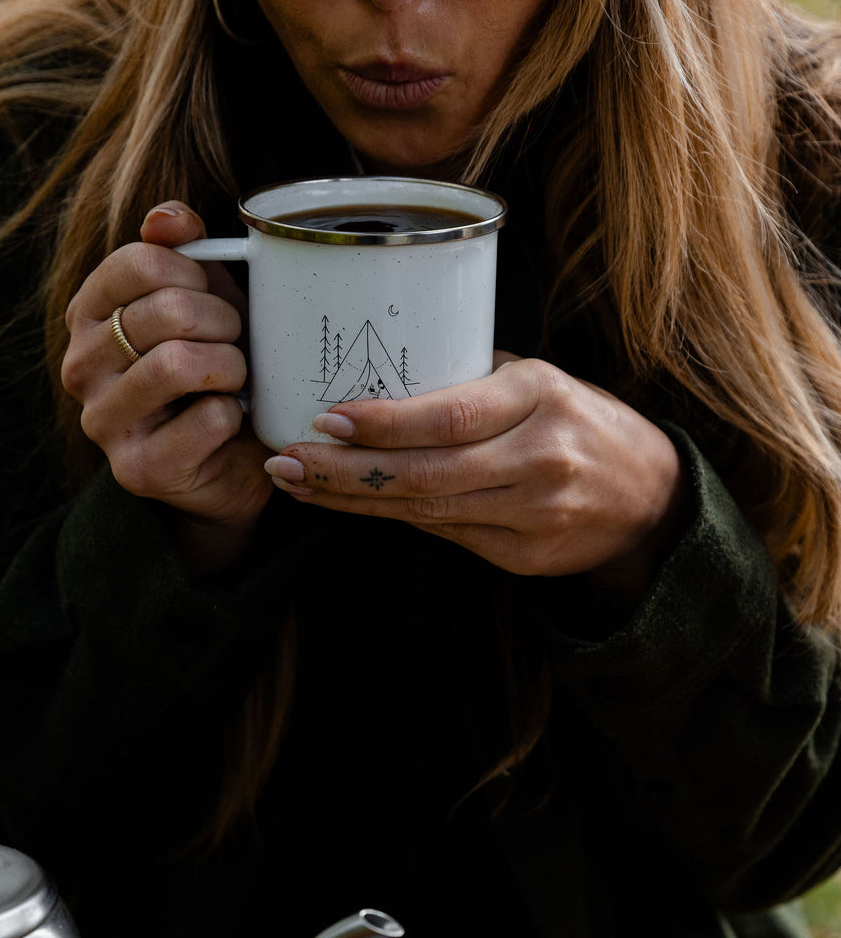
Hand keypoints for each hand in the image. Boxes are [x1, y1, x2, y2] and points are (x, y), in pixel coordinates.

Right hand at [61, 201, 271, 571]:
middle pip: (168, 311)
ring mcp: (102, 421)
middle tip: (235, 343)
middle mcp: (81, 366)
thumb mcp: (199, 300)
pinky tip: (228, 423)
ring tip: (234, 379)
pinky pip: (207, 419)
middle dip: (224, 322)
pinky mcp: (137, 469)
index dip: (196, 272)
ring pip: (180, 365)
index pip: (140, 260)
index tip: (211, 295)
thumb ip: (180, 251)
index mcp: (88, 314)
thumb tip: (169, 219)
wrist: (225, 463)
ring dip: (231, 367)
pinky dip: (235, 416)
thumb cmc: (211, 372)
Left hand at [262, 356, 687, 591]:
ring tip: (299, 485)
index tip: (326, 419)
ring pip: (427, 510)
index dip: (384, 423)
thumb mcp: (541, 384)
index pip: (450, 415)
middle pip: (425, 472)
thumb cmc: (581, 425)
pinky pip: (448, 535)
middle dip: (345, 471)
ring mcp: (536, 515)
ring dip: (354, 500)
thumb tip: (382, 379)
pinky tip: (351, 505)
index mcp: (542, 398)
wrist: (651, 497)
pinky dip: (394, 519)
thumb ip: (473, 385)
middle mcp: (541, 458)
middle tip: (285, 460)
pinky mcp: (528, 558)